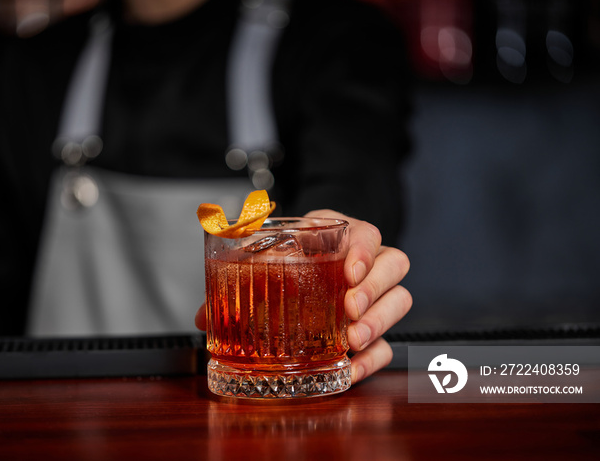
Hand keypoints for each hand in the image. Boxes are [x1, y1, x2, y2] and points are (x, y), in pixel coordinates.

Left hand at [194, 209, 411, 383]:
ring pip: (400, 300)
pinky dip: (373, 358)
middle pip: (394, 265)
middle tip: (350, 309)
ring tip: (353, 339)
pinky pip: (388, 344)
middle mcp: (364, 263)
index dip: (363, 251)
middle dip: (375, 288)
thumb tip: (202, 316)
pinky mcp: (373, 329)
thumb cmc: (284, 259)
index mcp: (339, 236)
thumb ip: (236, 280)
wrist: (295, 269)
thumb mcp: (265, 258)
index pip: (367, 234)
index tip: (347, 271)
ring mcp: (373, 297)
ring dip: (380, 321)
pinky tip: (351, 367)